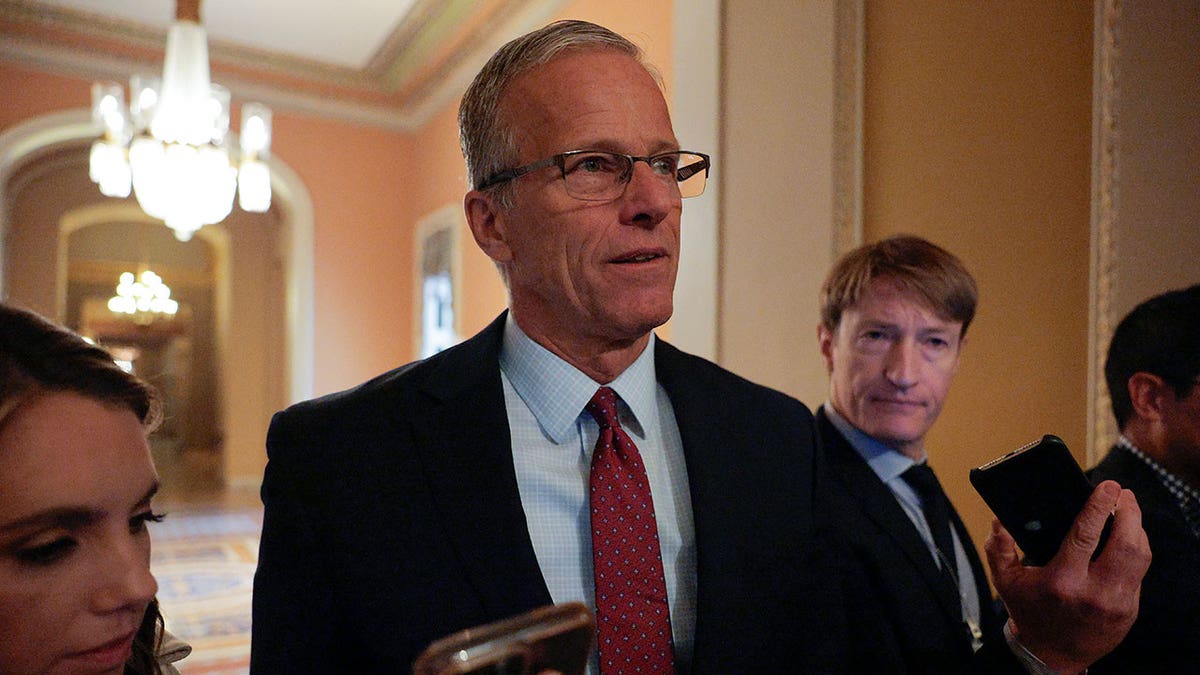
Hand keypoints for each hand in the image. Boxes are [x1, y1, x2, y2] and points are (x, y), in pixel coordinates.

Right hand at [986, 480, 1149, 673]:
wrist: (1051, 655)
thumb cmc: (1030, 614)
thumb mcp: (1006, 582)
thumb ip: (998, 548)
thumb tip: (999, 521)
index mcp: (1063, 581)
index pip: (1087, 534)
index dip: (1100, 506)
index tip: (1108, 487)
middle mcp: (1094, 592)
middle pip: (1126, 542)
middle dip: (1129, 512)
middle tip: (1123, 493)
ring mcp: (1117, 602)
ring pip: (1140, 555)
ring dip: (1137, 528)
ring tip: (1127, 510)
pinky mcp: (1130, 610)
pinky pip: (1139, 572)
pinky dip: (1136, 549)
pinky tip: (1127, 537)